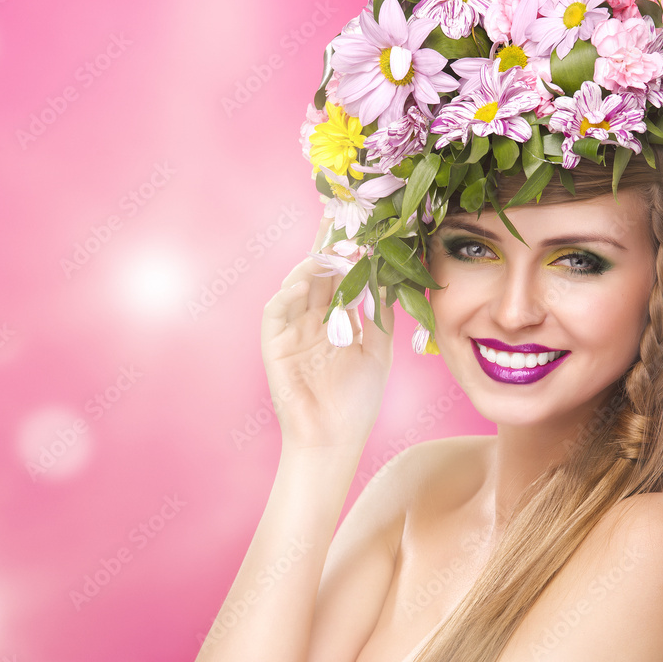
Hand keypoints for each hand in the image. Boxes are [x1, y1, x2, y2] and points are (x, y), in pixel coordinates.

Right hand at [261, 223, 393, 451]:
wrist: (334, 440)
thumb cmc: (357, 403)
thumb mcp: (378, 354)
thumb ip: (380, 317)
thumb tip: (388, 277)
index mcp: (337, 322)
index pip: (341, 279)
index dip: (349, 255)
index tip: (363, 229)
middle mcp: (313, 322)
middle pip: (318, 275)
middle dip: (329, 249)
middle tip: (343, 222)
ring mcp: (292, 331)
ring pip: (296, 287)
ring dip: (310, 266)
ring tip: (330, 251)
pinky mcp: (274, 346)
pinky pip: (275, 312)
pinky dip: (287, 294)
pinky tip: (304, 282)